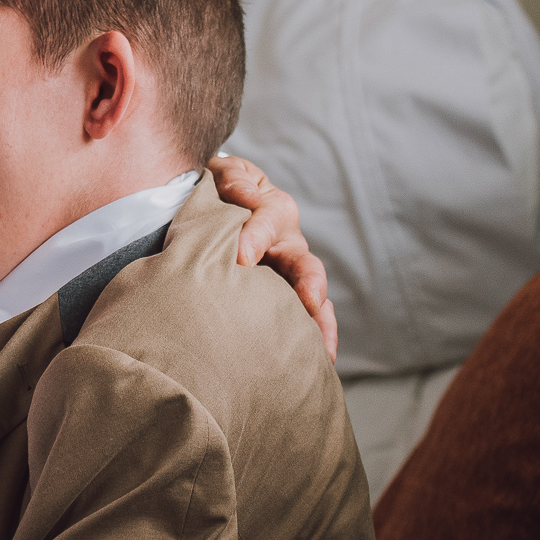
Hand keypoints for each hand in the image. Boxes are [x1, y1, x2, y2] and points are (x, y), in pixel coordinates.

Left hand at [207, 155, 337, 362]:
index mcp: (274, 211)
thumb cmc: (220, 190)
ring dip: (320, 323)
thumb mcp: (225, 174)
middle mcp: (289, 245)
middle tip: (308, 300)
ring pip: (314, 300)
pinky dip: (313, 341)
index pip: (268, 221)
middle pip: (306, 265)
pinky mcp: (283, 299)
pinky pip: (304, 321)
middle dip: (309, 283)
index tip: (241, 257)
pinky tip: (316, 365)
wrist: (215, 209)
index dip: (257, 236)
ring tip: (324, 349)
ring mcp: (289, 276)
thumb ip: (234, 178)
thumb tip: (246, 198)